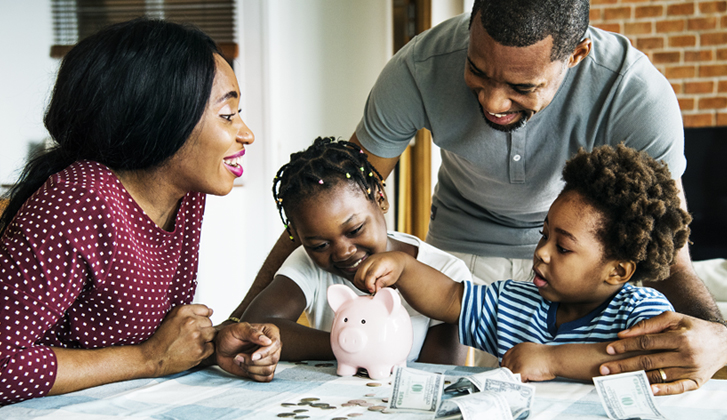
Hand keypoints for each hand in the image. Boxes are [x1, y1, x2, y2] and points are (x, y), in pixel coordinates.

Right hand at [140, 304, 215, 376]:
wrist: (153, 357)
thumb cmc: (161, 339)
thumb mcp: (172, 317)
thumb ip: (191, 312)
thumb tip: (211, 311)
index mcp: (183, 311)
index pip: (205, 310)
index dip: (200, 318)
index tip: (193, 325)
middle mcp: (190, 322)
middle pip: (209, 322)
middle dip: (202, 329)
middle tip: (190, 336)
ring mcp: (196, 336)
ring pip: (212, 334)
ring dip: (205, 339)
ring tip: (191, 343)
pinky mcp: (200, 350)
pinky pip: (211, 347)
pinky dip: (204, 350)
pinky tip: (193, 350)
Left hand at [215, 322, 280, 381]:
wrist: (220, 348)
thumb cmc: (229, 336)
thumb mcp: (238, 329)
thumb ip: (252, 333)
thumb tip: (268, 341)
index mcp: (270, 332)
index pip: (275, 344)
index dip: (265, 352)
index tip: (252, 356)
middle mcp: (272, 346)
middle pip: (274, 358)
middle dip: (253, 361)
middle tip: (239, 356)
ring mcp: (269, 358)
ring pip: (269, 370)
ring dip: (251, 368)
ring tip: (240, 360)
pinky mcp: (264, 369)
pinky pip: (266, 378)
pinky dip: (253, 375)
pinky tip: (244, 367)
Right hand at [353, 251, 407, 293]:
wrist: (394, 259)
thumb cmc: (395, 267)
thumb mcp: (393, 277)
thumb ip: (384, 282)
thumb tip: (376, 289)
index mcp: (380, 262)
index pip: (370, 274)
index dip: (370, 285)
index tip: (374, 291)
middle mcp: (370, 260)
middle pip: (361, 277)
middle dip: (366, 286)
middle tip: (374, 289)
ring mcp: (365, 262)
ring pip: (357, 277)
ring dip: (362, 285)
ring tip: (372, 286)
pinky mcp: (362, 265)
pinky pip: (357, 276)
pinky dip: (361, 282)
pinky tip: (368, 283)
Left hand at [502, 342, 555, 381]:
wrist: (555, 358)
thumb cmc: (548, 356)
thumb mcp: (532, 350)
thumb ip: (523, 355)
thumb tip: (519, 364)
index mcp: (517, 348)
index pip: (505, 359)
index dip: (508, 366)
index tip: (511, 372)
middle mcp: (514, 354)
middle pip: (506, 367)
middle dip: (511, 374)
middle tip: (517, 379)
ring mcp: (516, 362)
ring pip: (510, 374)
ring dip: (516, 379)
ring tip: (524, 380)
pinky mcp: (520, 370)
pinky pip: (516, 380)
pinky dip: (520, 383)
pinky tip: (527, 382)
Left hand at [600, 311, 726, 395]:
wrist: (723, 343)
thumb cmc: (692, 328)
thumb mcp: (674, 318)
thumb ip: (648, 324)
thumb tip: (623, 334)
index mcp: (679, 338)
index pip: (646, 342)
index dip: (626, 346)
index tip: (609, 349)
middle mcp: (686, 355)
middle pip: (648, 361)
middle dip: (623, 365)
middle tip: (604, 369)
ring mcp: (691, 370)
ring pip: (658, 375)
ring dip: (636, 378)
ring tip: (617, 380)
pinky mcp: (696, 382)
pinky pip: (677, 388)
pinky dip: (662, 391)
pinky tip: (646, 390)